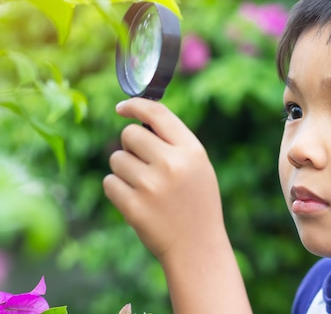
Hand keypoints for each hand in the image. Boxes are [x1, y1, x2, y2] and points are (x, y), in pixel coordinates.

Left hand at [104, 97, 224, 260]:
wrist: (197, 246)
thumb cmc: (196, 201)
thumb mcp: (198, 166)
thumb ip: (174, 142)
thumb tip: (137, 119)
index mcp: (191, 150)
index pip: (158, 114)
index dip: (135, 106)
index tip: (122, 108)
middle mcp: (171, 164)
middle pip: (129, 135)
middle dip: (130, 146)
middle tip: (143, 163)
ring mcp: (151, 186)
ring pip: (116, 159)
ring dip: (124, 170)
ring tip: (145, 187)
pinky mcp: (133, 206)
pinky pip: (109, 182)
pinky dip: (117, 189)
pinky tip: (137, 200)